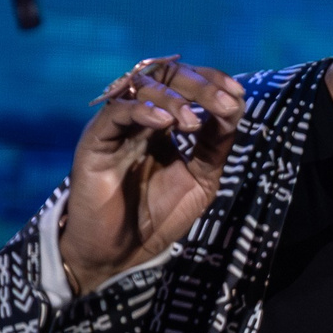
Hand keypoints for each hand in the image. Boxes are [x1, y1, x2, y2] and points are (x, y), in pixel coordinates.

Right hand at [59, 61, 245, 292]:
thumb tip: (236, 107)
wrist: (120, 254)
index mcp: (163, 123)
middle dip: (200, 86)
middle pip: (166, 78)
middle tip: (224, 103)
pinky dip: (143, 110)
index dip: (212, 81)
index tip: (238, 94)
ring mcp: (116, 127)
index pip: (186, 84)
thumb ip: (215, 145)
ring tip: (193, 123)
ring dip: (174, 99)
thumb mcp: (201, 179)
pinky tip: (166, 124)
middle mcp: (139, 118)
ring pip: (141, 88)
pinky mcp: (95, 142)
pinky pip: (116, 112)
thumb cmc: (157, 217)